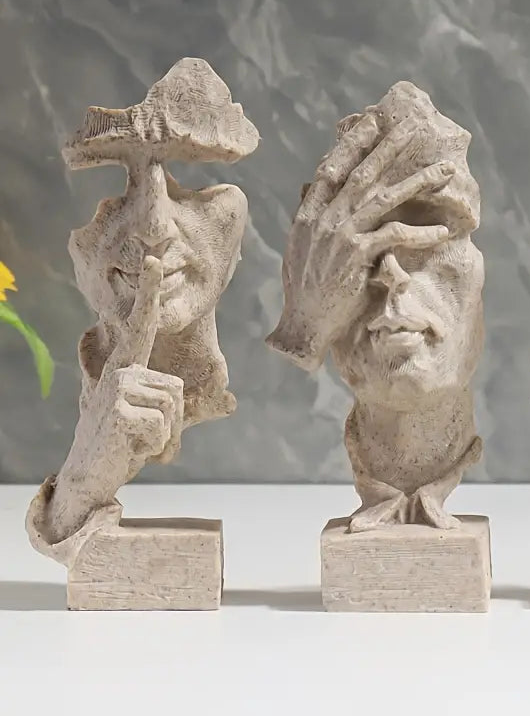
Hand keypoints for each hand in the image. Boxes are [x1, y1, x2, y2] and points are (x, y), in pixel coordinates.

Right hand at [61, 256, 183, 504]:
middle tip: (146, 438)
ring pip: (172, 405)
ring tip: (138, 442)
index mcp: (129, 368)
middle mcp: (121, 371)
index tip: (156, 259)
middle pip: (177, 388)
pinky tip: (132, 449)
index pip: (142, 325)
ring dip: (164, 435)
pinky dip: (155, 446)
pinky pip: (161, 426)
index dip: (150, 293)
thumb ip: (188, 409)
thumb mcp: (158, 422)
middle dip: (172, 423)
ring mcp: (117, 387)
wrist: (91, 475)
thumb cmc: (125, 445)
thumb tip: (232, 402)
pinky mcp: (118, 409)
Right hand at [267, 113, 452, 369]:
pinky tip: (441, 232)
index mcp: (309, 214)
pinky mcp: (356, 256)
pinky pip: (394, 236)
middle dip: (389, 148)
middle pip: (362, 174)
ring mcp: (340, 235)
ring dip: (418, 182)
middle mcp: (324, 218)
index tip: (371, 122)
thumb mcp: (300, 247)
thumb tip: (310, 190)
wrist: (303, 324)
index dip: (352, 144)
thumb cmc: (304, 289)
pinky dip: (420, 233)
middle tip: (413, 127)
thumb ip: (309, 217)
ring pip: (384, 198)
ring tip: (445, 171)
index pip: (332, 169)